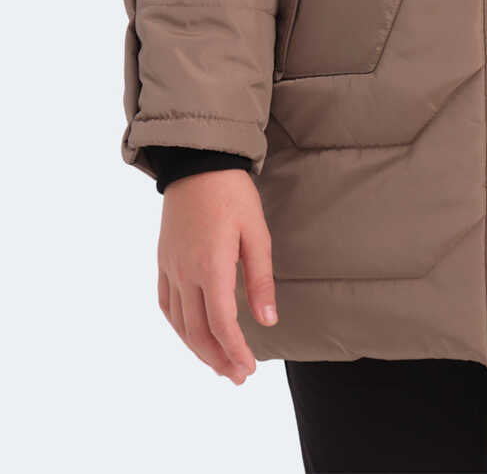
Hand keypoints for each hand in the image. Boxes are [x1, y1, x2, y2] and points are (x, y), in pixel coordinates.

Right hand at [157, 169, 277, 383]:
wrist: (198, 164)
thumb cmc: (233, 195)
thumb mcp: (256, 233)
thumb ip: (260, 280)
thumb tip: (268, 321)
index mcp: (211, 265)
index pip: (221, 323)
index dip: (236, 350)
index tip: (250, 368)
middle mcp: (185, 272)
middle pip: (198, 331)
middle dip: (218, 359)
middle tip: (238, 376)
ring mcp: (170, 267)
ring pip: (179, 323)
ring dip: (198, 349)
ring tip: (218, 365)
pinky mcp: (163, 261)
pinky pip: (166, 304)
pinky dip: (178, 327)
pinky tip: (191, 336)